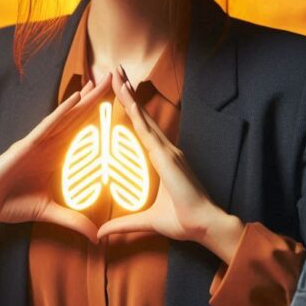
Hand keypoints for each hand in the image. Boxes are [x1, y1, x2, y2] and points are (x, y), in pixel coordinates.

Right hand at [0, 75, 111, 255]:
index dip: (102, 116)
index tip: (122, 103)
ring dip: (85, 97)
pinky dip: (62, 111)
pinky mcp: (26, 143)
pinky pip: (48, 124)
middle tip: (118, 79)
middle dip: (98, 98)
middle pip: (80, 116)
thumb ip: (73, 220)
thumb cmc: (10, 203)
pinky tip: (76, 98)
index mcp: (57, 156)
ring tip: (102, 80)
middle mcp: (50, 143)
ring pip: (67, 115)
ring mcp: (39, 141)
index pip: (85, 132)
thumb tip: (96, 237)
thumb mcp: (49, 213)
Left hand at [96, 67, 243, 261]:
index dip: (131, 109)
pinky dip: (137, 114)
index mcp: (163, 159)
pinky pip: (148, 132)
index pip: (142, 128)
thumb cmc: (183, 222)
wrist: (204, 226)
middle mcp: (166, 150)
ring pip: (143, 117)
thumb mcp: (145, 222)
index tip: (121, 92)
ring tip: (117, 75)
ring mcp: (168, 151)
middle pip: (142, 115)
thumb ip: (122, 225)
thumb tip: (100, 234)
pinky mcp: (167, 157)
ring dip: (129, 96)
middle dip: (128, 93)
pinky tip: (127, 99)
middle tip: (116, 72)